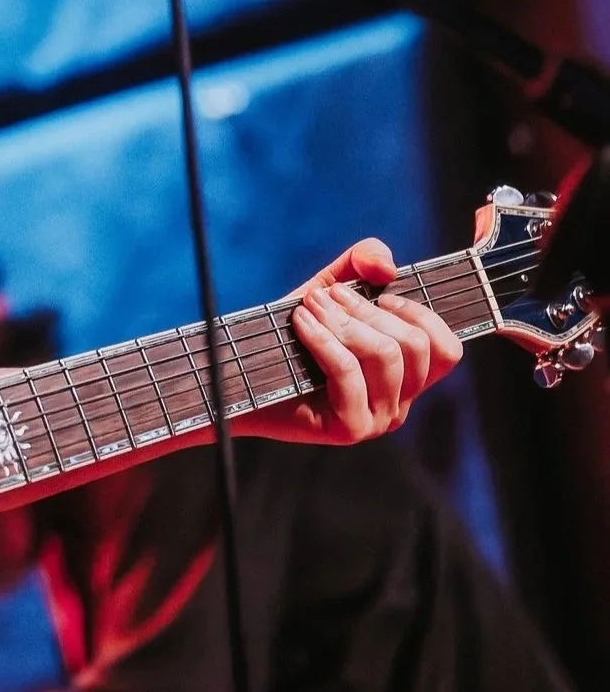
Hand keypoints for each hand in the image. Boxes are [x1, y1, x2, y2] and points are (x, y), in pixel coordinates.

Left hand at [239, 237, 461, 444]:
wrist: (244, 377)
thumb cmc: (292, 335)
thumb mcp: (332, 289)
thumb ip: (364, 262)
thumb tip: (388, 268)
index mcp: (407, 377)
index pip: (447, 350)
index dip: (419, 314)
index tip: (380, 295)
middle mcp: (400, 403)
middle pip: (414, 345)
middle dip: (368, 310)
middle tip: (327, 296)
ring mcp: (378, 420)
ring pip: (386, 355)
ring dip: (344, 321)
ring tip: (310, 306)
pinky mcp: (351, 428)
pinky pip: (348, 371)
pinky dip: (322, 338)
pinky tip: (300, 322)